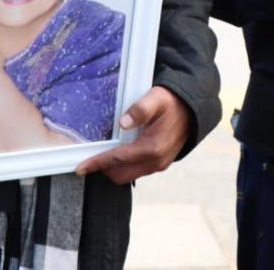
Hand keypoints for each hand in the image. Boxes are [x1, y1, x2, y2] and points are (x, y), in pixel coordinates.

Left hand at [75, 86, 190, 184]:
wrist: (193, 110)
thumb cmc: (173, 103)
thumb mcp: (156, 98)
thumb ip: (140, 109)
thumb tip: (123, 122)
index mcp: (153, 148)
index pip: (117, 160)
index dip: (97, 163)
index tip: (80, 167)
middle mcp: (156, 161)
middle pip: (120, 174)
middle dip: (102, 169)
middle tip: (89, 158)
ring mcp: (159, 165)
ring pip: (128, 175)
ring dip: (113, 168)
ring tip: (103, 155)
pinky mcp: (160, 164)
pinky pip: (136, 171)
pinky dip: (124, 166)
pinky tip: (119, 153)